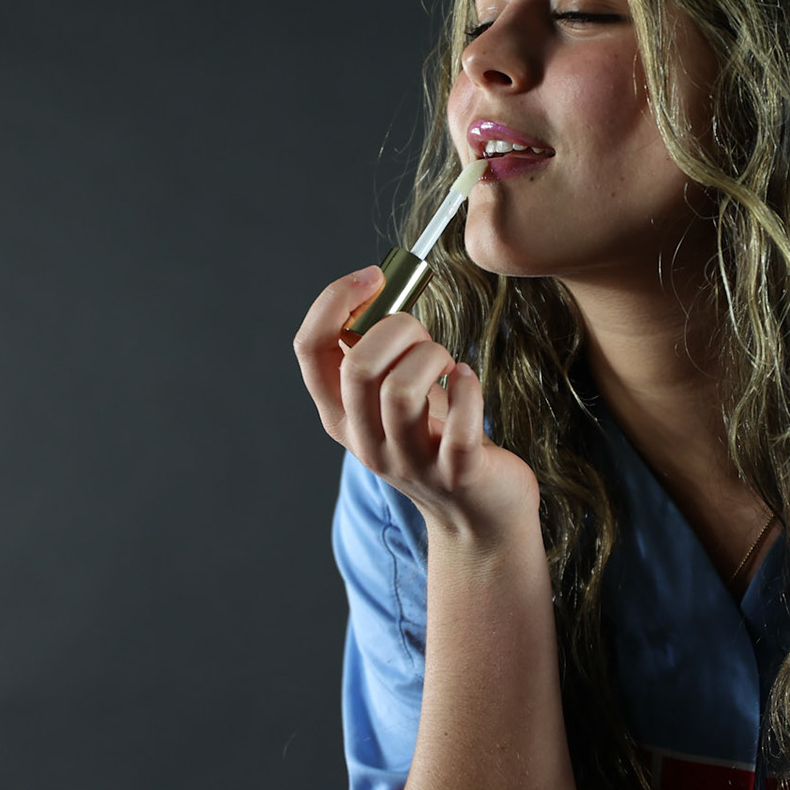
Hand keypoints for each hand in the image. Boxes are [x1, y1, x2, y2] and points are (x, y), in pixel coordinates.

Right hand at [295, 267, 539, 540]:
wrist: (480, 513)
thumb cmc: (437, 436)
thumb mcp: (391, 395)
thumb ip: (374, 353)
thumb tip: (369, 291)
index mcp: (340, 414)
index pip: (309, 348)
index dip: (335, 300)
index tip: (374, 276)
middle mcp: (364, 441)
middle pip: (358, 367)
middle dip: (398, 328)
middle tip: (424, 337)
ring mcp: (408, 463)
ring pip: (402, 392)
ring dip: (432, 356)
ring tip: (448, 363)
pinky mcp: (456, 474)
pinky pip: (458, 427)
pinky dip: (469, 389)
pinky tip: (469, 379)